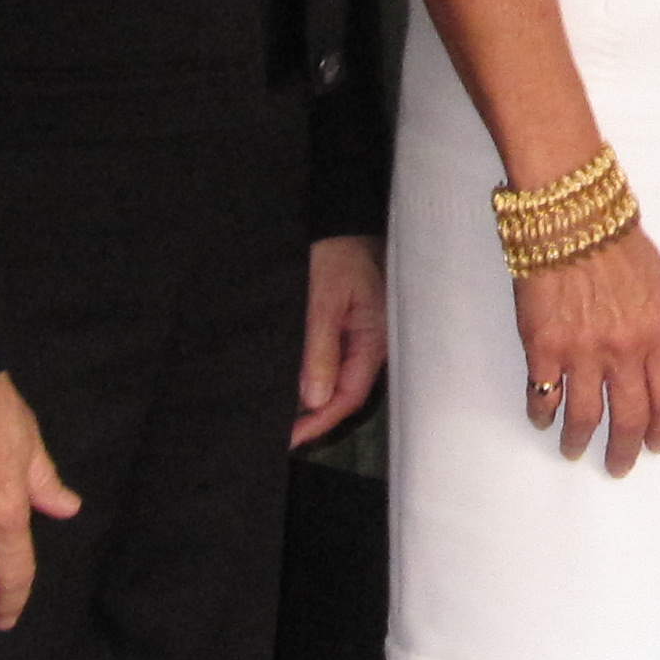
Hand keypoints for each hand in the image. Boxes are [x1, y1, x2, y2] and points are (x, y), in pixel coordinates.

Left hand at [292, 235, 389, 448]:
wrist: (343, 221)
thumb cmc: (336, 254)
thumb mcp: (322, 300)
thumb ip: (319, 350)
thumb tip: (315, 400)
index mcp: (375, 340)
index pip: (349, 396)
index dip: (319, 421)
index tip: (289, 437)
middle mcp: (376, 344)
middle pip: (348, 394)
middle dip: (317, 417)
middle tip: (283, 434)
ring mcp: (367, 337)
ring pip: (343, 381)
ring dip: (317, 400)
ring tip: (286, 417)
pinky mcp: (357, 329)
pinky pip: (341, 363)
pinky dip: (320, 378)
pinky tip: (301, 386)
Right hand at [513, 226, 659, 475]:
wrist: (570, 215)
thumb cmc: (616, 240)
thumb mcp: (657, 285)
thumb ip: (656, 329)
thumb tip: (650, 362)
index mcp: (659, 333)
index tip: (656, 444)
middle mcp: (624, 350)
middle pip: (629, 419)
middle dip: (624, 451)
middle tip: (617, 465)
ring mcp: (582, 352)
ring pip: (584, 418)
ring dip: (579, 441)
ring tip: (574, 450)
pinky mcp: (543, 346)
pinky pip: (543, 394)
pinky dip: (542, 413)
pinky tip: (543, 418)